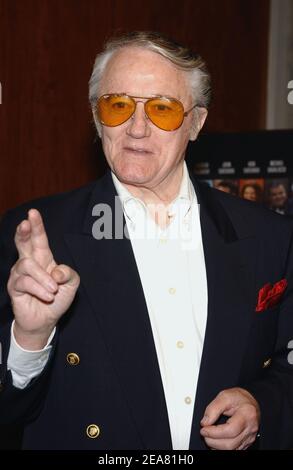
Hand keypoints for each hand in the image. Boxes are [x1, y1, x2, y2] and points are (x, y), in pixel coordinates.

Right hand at [7, 209, 79, 349]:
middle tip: (25, 223)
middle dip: (24, 232)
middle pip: (23, 243)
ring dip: (43, 278)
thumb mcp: (71, 284)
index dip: (36, 226)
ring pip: (27, 265)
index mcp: (43, 258)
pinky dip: (39, 289)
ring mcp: (19, 274)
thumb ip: (69, 274)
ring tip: (53, 290)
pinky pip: (25, 282)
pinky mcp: (14, 287)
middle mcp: (29, 262)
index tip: (33, 212)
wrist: (46, 320)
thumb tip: (56, 271)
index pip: (39, 239)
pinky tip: (47, 295)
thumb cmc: (57, 299)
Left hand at [200, 387, 259, 449]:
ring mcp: (250, 437)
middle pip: (231, 444)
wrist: (249, 402)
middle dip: (213, 441)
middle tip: (204, 433)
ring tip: (209, 437)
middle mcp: (250, 428)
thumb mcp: (224, 396)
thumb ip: (213, 408)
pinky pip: (235, 450)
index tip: (204, 429)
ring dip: (217, 446)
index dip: (214, 432)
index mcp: (247, 414)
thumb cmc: (238, 398)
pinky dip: (223, 448)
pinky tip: (216, 442)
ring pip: (232, 450)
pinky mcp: (247, 442)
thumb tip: (205, 422)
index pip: (230, 430)